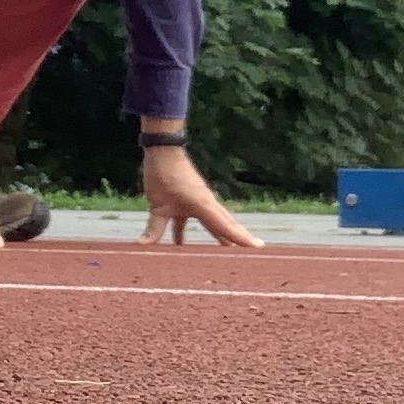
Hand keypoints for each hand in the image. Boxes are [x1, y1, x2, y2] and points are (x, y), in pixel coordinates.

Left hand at [141, 147, 261, 246]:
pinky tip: (180, 246)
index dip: (242, 239)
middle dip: (239, 239)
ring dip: (219, 237)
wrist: (163, 150)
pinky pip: (191, 221)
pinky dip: (186, 233)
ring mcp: (198, 202)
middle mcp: (206, 204)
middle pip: (227, 225)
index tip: (259, 246)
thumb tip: (144, 246)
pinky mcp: (187, 201)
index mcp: (204, 206)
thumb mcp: (158, 204)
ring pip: (213, 223)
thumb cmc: (164, 174)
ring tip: (226, 254)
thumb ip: (154, 228)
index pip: (226, 227)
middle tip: (255, 251)